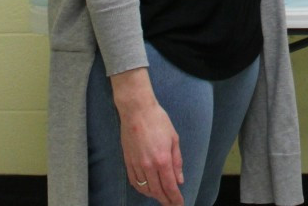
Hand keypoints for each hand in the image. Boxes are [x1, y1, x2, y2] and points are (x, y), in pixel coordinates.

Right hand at [110, 68, 184, 204]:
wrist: (137, 111)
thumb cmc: (158, 121)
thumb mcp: (174, 139)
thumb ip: (177, 161)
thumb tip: (179, 180)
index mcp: (162, 159)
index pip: (170, 186)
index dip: (175, 198)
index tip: (180, 204)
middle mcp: (148, 165)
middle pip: (157, 191)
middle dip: (166, 200)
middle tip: (172, 204)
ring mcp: (136, 164)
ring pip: (145, 189)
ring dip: (154, 195)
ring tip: (161, 197)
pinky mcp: (128, 162)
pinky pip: (134, 181)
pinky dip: (141, 189)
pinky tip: (147, 189)